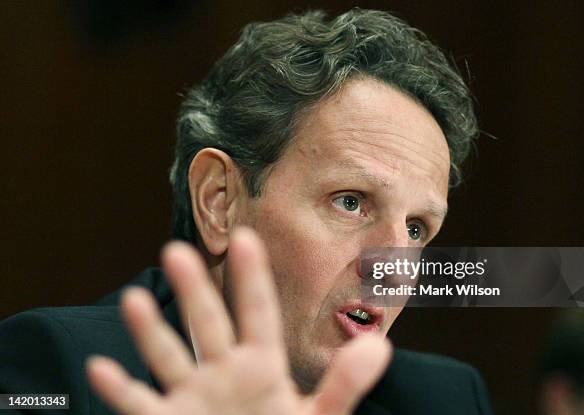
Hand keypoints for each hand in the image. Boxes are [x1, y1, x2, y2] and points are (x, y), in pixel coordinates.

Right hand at [86, 227, 390, 414]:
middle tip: (178, 249)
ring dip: (150, 330)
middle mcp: (223, 373)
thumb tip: (379, 346)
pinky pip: (138, 404)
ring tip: (134, 298)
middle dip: (195, 289)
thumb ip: (344, 385)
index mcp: (261, 366)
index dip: (253, 276)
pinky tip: (102, 366)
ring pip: (169, 356)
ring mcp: (192, 397)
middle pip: (208, 323)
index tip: (247, 237)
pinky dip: (119, 389)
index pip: (257, 312)